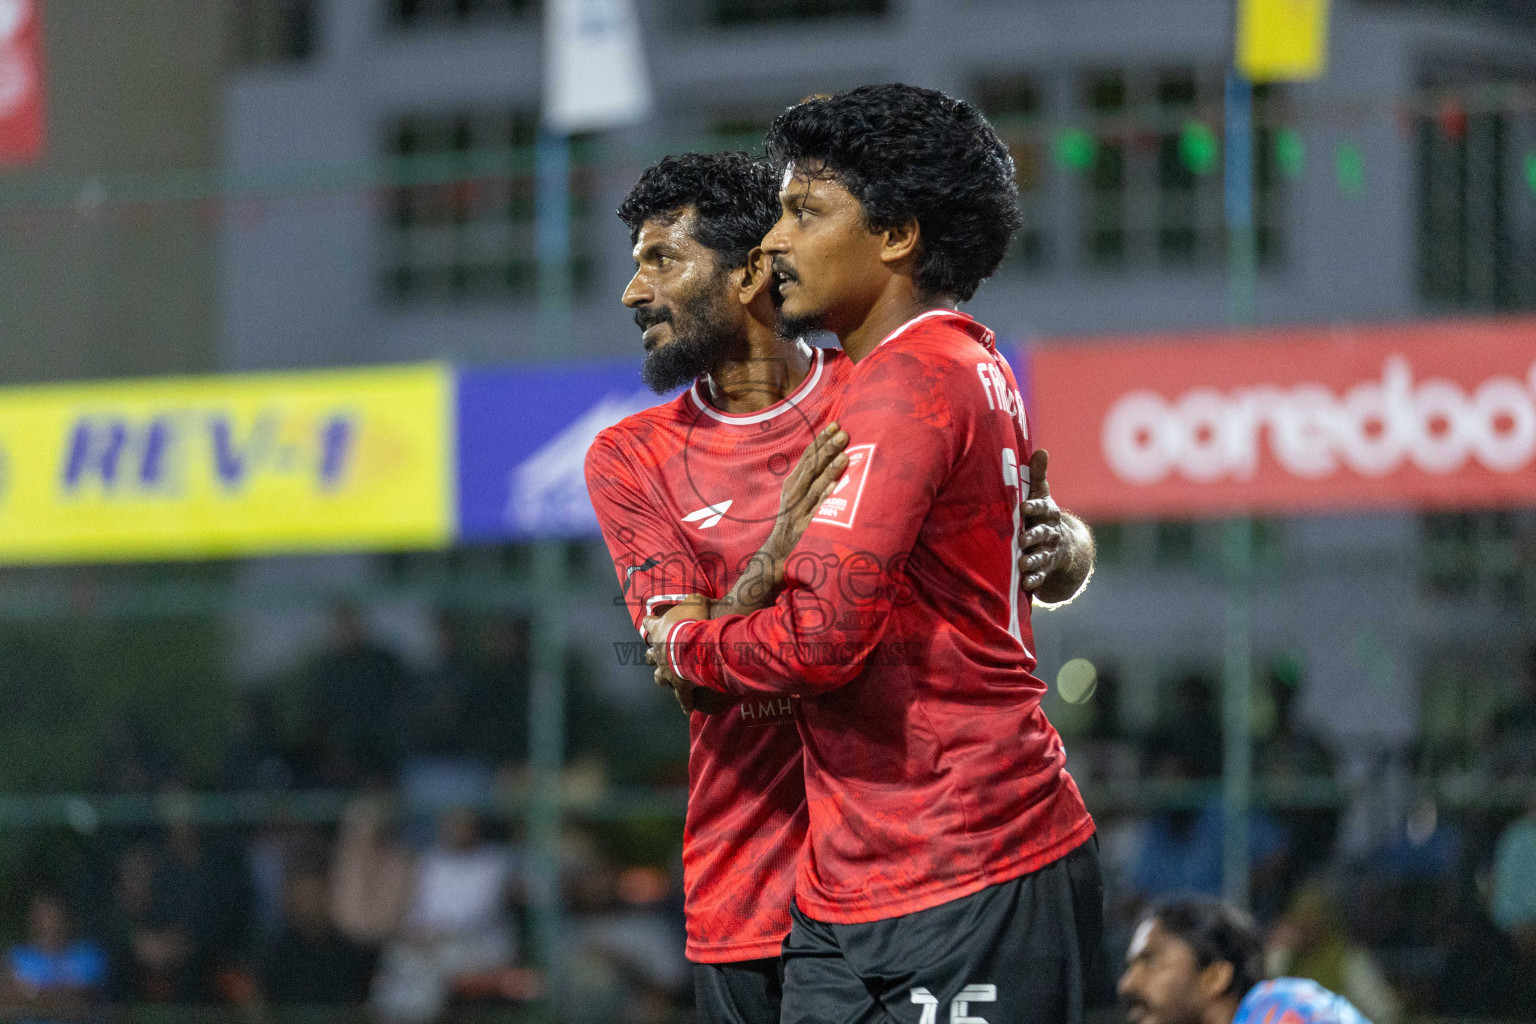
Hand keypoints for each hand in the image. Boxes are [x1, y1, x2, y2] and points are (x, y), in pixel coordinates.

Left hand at [643, 596, 712, 713]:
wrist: (699, 645)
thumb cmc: (695, 620)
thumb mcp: (695, 600)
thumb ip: (693, 600)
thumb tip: (697, 598)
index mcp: (658, 629)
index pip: (648, 624)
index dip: (651, 623)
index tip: (652, 623)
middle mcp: (657, 651)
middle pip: (649, 655)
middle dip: (653, 655)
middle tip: (660, 653)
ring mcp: (666, 670)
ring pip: (659, 678)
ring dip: (663, 677)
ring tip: (669, 679)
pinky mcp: (679, 685)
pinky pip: (682, 697)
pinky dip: (685, 702)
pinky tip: (687, 709)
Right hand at [724, 423, 848, 612]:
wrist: (778, 557)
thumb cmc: (795, 524)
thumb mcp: (800, 500)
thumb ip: (813, 482)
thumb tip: (834, 462)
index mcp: (793, 485)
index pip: (808, 458)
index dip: (821, 441)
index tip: (835, 425)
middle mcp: (793, 495)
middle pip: (810, 468)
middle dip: (827, 449)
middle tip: (844, 433)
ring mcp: (797, 511)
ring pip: (814, 486)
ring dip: (829, 470)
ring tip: (844, 455)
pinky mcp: (803, 528)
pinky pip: (814, 511)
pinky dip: (823, 499)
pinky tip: (834, 488)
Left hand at [1020, 449, 1065, 591]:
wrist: (1065, 547)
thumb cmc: (1043, 515)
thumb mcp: (1041, 496)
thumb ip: (1037, 476)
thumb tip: (1040, 450)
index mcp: (1048, 513)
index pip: (1043, 508)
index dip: (1035, 507)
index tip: (1024, 507)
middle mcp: (1051, 533)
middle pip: (1043, 534)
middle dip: (1033, 536)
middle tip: (1021, 539)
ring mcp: (1049, 552)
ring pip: (1042, 556)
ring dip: (1033, 560)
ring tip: (1022, 563)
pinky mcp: (1045, 570)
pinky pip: (1040, 575)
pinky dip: (1033, 580)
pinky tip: (1025, 583)